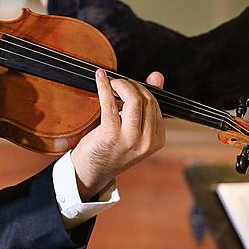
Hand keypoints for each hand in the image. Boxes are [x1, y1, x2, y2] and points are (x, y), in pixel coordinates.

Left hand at [70, 70, 164, 200]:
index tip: (127, 85)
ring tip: (111, 83)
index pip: (155, 103)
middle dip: (130, 85)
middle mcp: (147, 141)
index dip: (140, 89)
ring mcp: (130, 140)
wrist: (91, 172)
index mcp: (156, 140)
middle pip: (146, 99)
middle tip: (117, 83)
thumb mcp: (133, 128)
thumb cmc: (111, 148)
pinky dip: (104, 86)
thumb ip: (146, 103)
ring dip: (121, 84)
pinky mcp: (111, 136)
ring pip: (133, 99)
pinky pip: (110, 103)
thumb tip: (157, 76)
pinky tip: (100, 79)